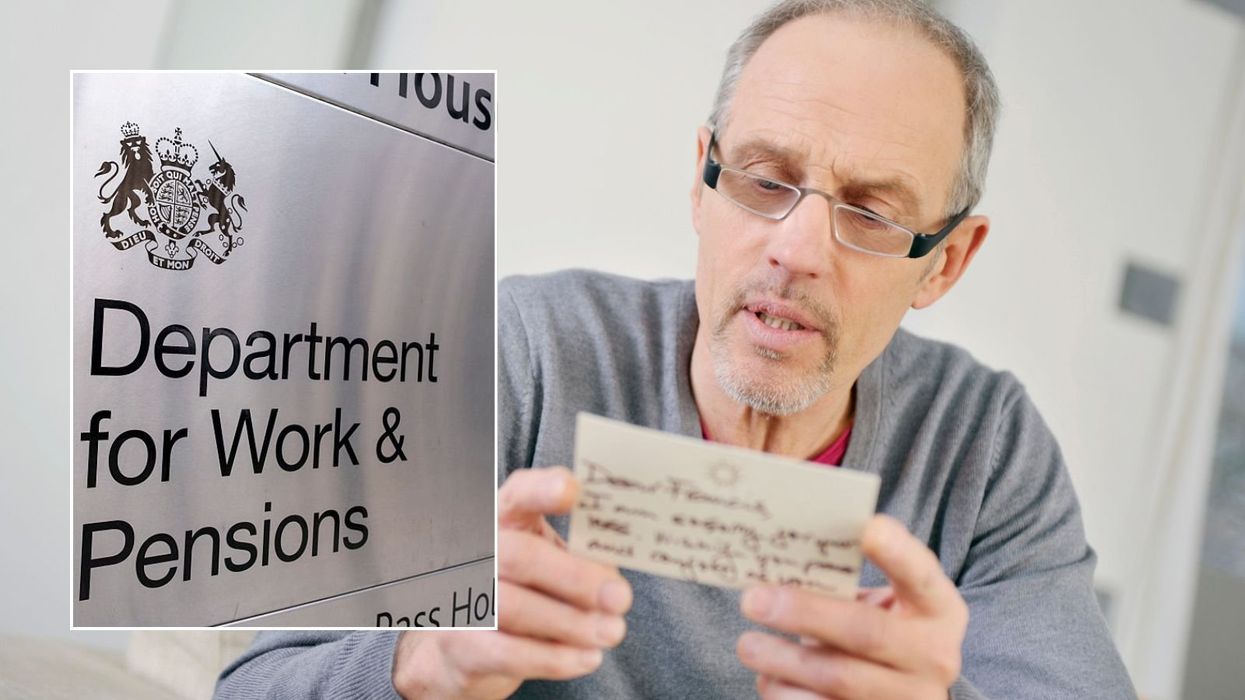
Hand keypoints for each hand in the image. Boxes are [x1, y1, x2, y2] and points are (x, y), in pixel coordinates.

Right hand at [392, 467, 632, 698]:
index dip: (541, 490)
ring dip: (570, 622)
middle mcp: (473, 553)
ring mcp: (458, 598)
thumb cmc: (524, 591)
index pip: (518, 495)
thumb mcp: (553, 562)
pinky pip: (507, 653)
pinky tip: (587, 657)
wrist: (468, 650)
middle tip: (620, 597)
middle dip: (574, 577)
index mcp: (502, 521)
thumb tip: (614, 577)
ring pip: (512, 607)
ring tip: (611, 632)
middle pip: (518, 556)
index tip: (573, 490)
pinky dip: (554, 657)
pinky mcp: (461, 645)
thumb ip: (582, 558)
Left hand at [736, 515, 967, 698]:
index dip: (897, 553)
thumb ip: (852, 577)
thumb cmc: (888, 627)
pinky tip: (767, 678)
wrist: (910, 692)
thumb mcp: (891, 599)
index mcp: (939, 610)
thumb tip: (787, 550)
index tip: (868, 528)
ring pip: (841, 680)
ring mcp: (907, 699)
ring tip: (748, 644)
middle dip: (806, 613)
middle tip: (753, 599)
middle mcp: (932, 656)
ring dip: (786, 661)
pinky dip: (787, 694)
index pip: (921, 576)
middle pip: (866, 633)